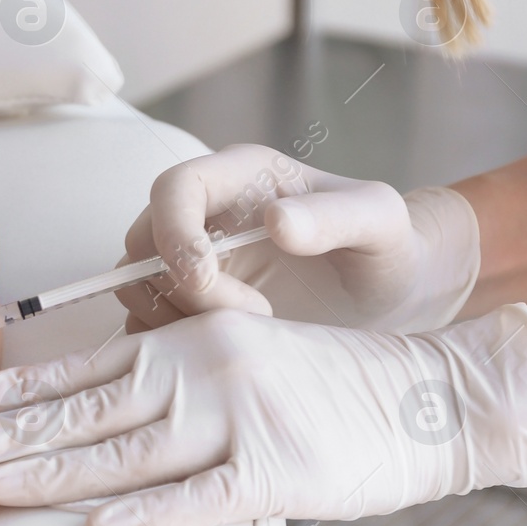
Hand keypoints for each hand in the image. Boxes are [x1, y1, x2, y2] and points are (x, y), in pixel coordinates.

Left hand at [0, 304, 526, 525]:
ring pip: (127, 449)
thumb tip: (95, 395)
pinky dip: (149, 514)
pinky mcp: (278, 472)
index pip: (84, 367)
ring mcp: (239, 419)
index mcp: (191, 338)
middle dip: (10, 430)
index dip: (17, 387)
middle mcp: (204, 369)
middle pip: (89, 406)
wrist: (429, 393)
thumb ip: (172, 366)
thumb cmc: (323, 381)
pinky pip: (202, 498)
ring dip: (54, 470)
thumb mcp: (239, 350)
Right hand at [117, 144, 480, 333]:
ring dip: (178, 317)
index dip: (174, 233)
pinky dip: (171, 342)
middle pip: (143, 243)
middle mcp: (203, 213)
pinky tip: (228, 350)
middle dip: (183, 287)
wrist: (388, 293)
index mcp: (239, 175)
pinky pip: (148, 322)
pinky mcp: (187, 304)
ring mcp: (190, 261)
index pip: (174, 188)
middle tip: (255, 316)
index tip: (206, 281)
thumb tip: (276, 222)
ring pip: (137, 285)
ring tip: (251, 333)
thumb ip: (335, 215)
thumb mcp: (380, 222)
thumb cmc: (385, 246)